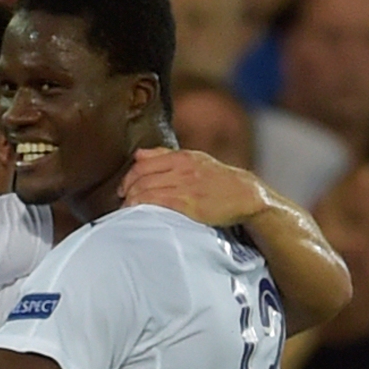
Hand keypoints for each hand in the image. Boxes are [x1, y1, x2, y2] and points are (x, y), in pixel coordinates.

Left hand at [119, 148, 268, 226]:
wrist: (246, 196)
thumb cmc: (217, 180)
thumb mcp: (194, 160)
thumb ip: (164, 156)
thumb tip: (138, 154)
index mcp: (182, 157)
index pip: (142, 163)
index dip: (128, 177)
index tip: (123, 188)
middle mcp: (182, 169)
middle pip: (141, 178)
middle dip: (127, 191)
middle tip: (122, 201)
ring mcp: (186, 186)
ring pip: (146, 191)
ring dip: (131, 201)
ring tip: (128, 209)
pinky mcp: (190, 204)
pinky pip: (157, 203)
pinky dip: (142, 208)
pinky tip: (138, 215)